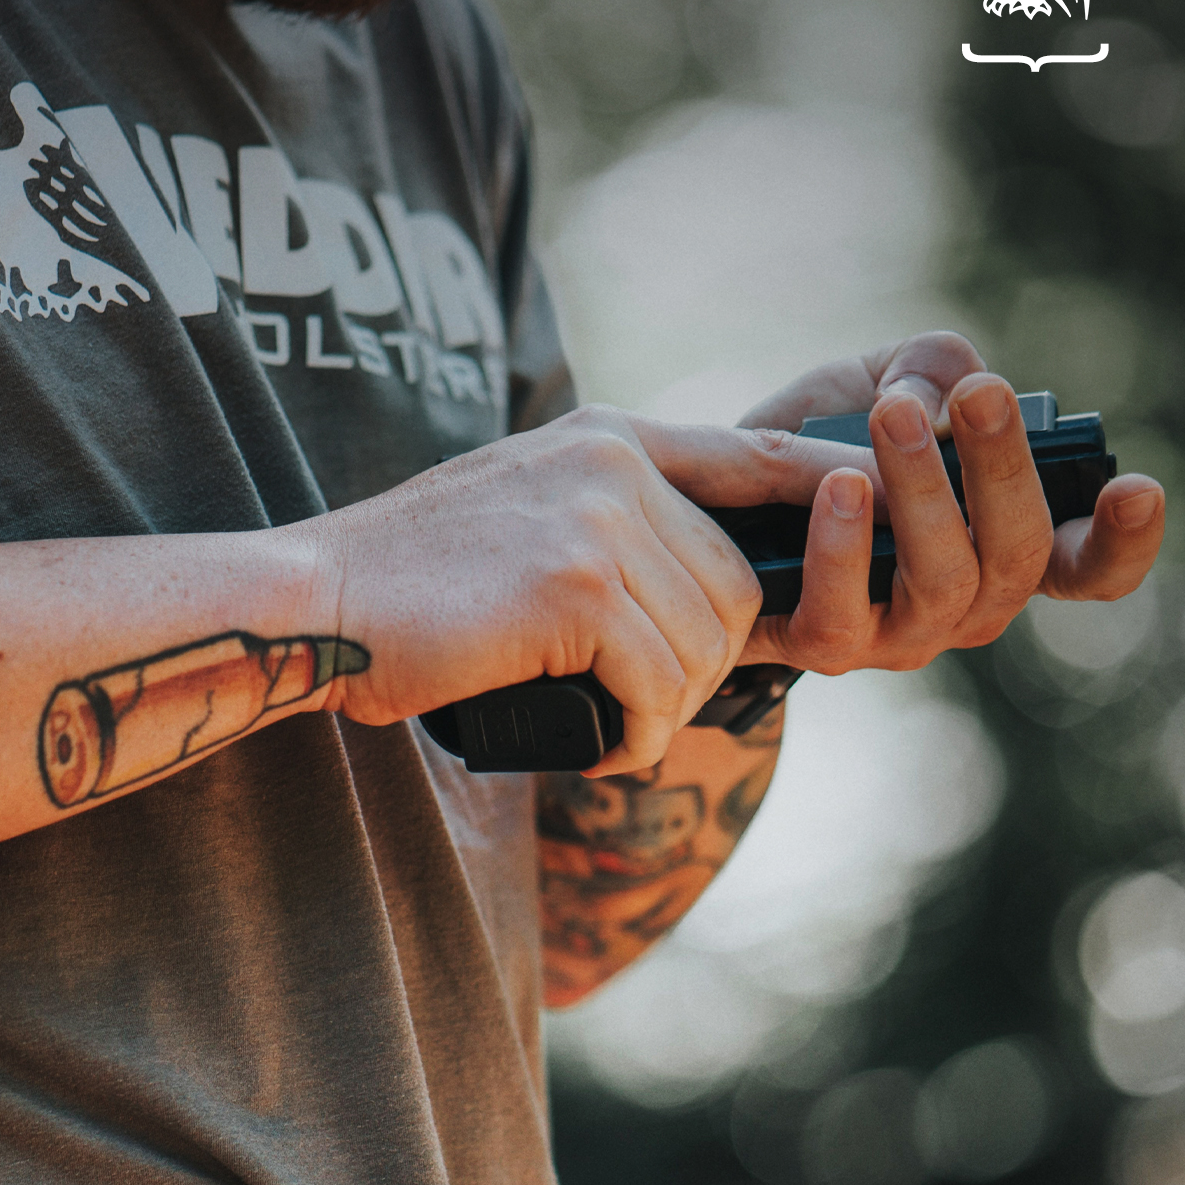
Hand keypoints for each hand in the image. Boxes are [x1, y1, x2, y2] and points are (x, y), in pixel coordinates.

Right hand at [305, 404, 875, 773]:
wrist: (314, 602)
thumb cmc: (407, 581)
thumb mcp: (518, 507)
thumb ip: (606, 512)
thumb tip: (694, 581)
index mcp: (606, 438)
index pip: (759, 455)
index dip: (827, 495)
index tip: (870, 530)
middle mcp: (612, 466)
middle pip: (735, 581)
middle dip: (709, 661)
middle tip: (650, 704)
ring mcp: (594, 524)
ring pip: (704, 638)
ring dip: (673, 705)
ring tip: (617, 724)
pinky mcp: (572, 593)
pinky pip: (660, 684)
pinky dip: (644, 735)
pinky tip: (607, 746)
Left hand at [737, 333, 1164, 675]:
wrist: (713, 492)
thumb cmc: (822, 439)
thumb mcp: (883, 379)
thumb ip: (931, 366)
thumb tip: (947, 395)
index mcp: (1005, 545)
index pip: (1087, 565)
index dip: (1124, 540)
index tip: (1136, 488)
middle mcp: (968, 602)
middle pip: (1017, 556)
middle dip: (1002, 469)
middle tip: (983, 393)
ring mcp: (900, 635)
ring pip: (939, 583)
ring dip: (923, 493)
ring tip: (896, 417)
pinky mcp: (824, 647)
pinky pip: (840, 614)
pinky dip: (841, 548)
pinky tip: (836, 487)